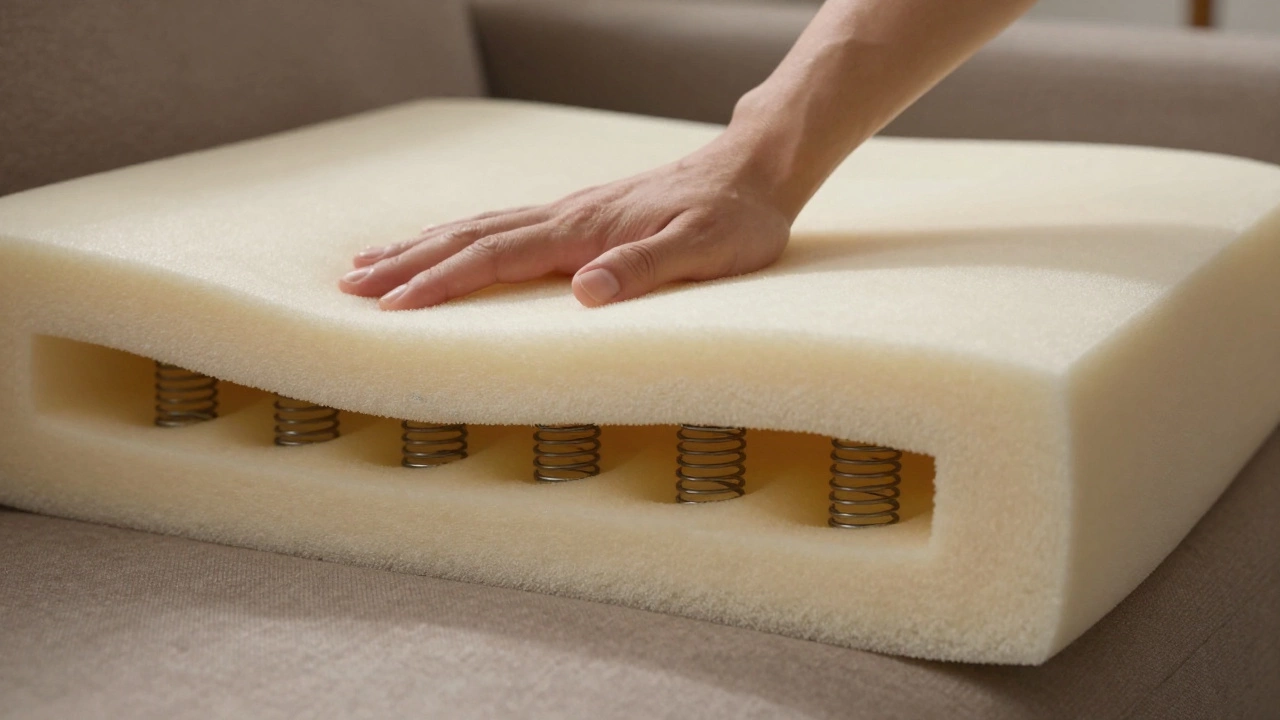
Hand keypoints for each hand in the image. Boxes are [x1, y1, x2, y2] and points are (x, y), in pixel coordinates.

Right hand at [338, 139, 792, 308]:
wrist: (752, 171)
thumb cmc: (734, 218)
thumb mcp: (704, 251)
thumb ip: (643, 269)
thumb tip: (583, 292)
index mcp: (583, 230)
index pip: (495, 257)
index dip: (441, 283)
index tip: (393, 308)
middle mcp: (564, 217)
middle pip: (468, 238)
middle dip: (407, 265)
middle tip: (349, 288)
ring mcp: (568, 213)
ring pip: (477, 227)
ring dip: (421, 247)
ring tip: (370, 264)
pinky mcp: (578, 216)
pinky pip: (501, 227)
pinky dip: (458, 238)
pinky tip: (445, 246)